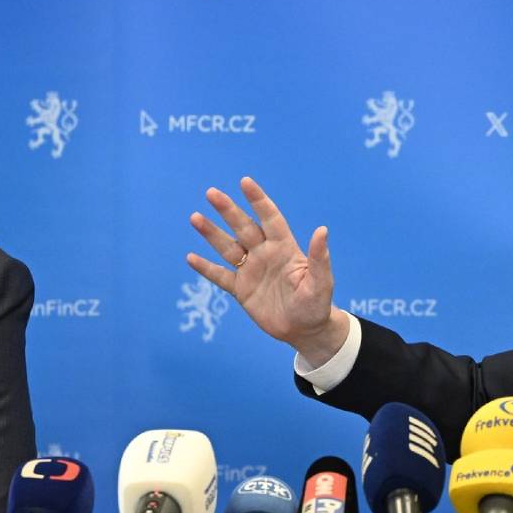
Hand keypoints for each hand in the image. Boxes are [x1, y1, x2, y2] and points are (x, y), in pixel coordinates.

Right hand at [187, 177, 348, 366]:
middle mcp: (265, 254)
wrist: (305, 331)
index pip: (270, 218)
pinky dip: (206, 268)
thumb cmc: (317, 305)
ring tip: (195, 217)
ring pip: (228, 247)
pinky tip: (190, 257)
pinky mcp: (241, 290)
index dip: (258, 200)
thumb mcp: (321, 282)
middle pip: (243, 227)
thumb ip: (319, 258)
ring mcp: (251, 271)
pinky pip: (220, 276)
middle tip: (212, 193)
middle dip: (228, 210)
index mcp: (284, 249)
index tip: (245, 182)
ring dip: (211, 233)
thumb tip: (322, 230)